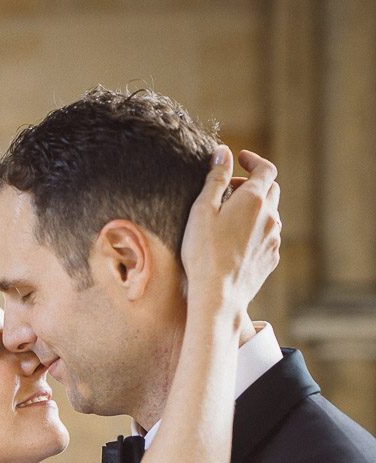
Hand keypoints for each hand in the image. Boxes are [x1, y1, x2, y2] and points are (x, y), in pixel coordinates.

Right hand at [181, 145, 280, 311]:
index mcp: (254, 199)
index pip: (265, 168)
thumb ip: (215, 178)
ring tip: (231, 219)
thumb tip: (223, 152)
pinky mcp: (271, 258)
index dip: (254, 160)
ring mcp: (274, 239)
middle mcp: (271, 216)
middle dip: (253, 184)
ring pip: (270, 214)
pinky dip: (256, 231)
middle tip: (230, 190)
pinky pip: (268, 237)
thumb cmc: (204, 253)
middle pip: (271, 189)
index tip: (241, 159)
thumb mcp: (202, 210)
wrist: (218, 296)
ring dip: (255, 209)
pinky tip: (236, 242)